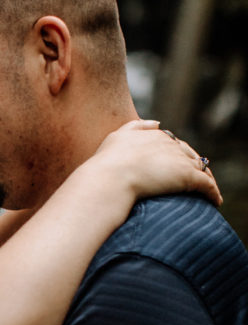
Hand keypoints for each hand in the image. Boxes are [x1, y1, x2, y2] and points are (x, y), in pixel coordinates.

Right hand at [93, 120, 221, 205]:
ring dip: (207, 179)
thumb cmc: (108, 162)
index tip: (178, 166)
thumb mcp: (118, 136)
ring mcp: (180, 160)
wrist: (110, 177)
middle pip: (190, 155)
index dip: (178, 155)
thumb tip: (158, 123)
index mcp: (155, 136)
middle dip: (195, 165)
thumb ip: (137, 126)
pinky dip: (213, 192)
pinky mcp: (188, 177)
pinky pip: (207, 185)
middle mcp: (171, 145)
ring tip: (210, 192)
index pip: (174, 144)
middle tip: (198, 179)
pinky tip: (216, 201)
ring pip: (201, 169)